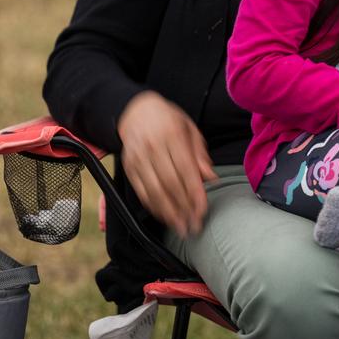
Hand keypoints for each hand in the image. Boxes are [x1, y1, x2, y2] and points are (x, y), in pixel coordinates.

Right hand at [117, 91, 217, 236]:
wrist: (136, 111)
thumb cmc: (168, 120)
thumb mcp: (189, 129)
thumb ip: (199, 154)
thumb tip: (210, 178)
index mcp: (172, 135)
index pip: (186, 170)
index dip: (195, 194)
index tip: (202, 211)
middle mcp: (153, 147)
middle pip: (170, 184)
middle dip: (183, 208)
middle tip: (193, 226)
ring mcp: (138, 158)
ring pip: (154, 191)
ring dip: (168, 213)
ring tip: (181, 227)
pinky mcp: (128, 167)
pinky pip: (141, 191)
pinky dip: (153, 207)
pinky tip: (165, 216)